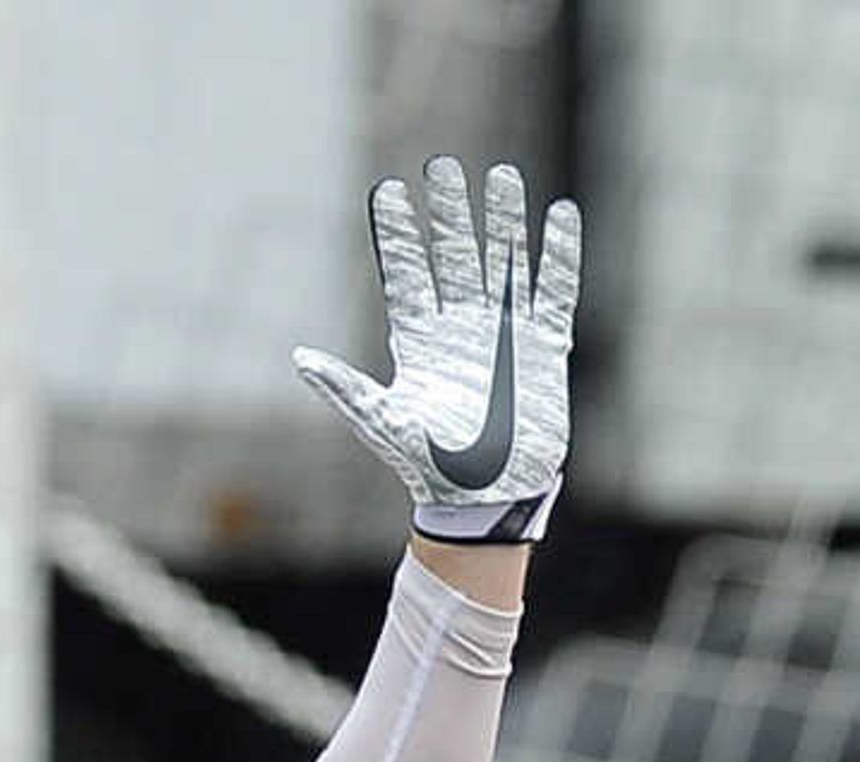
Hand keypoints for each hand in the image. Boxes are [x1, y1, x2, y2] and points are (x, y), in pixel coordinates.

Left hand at [293, 158, 578, 544]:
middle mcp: (461, 326)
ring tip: (502, 174)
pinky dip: (558, 256)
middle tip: (442, 165)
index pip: (408, 272)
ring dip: (503, 222)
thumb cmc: (431, 466)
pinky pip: (554, 292)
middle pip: (455, 255)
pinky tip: (559, 215)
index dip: (398, 233)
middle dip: (449, 212)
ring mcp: (504, 333)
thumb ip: (345, 389)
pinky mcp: (543, 347)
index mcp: (420, 339)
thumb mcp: (384, 424)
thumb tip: (300, 358)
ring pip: (504, 262)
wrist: (486, 498)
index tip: (388, 190)